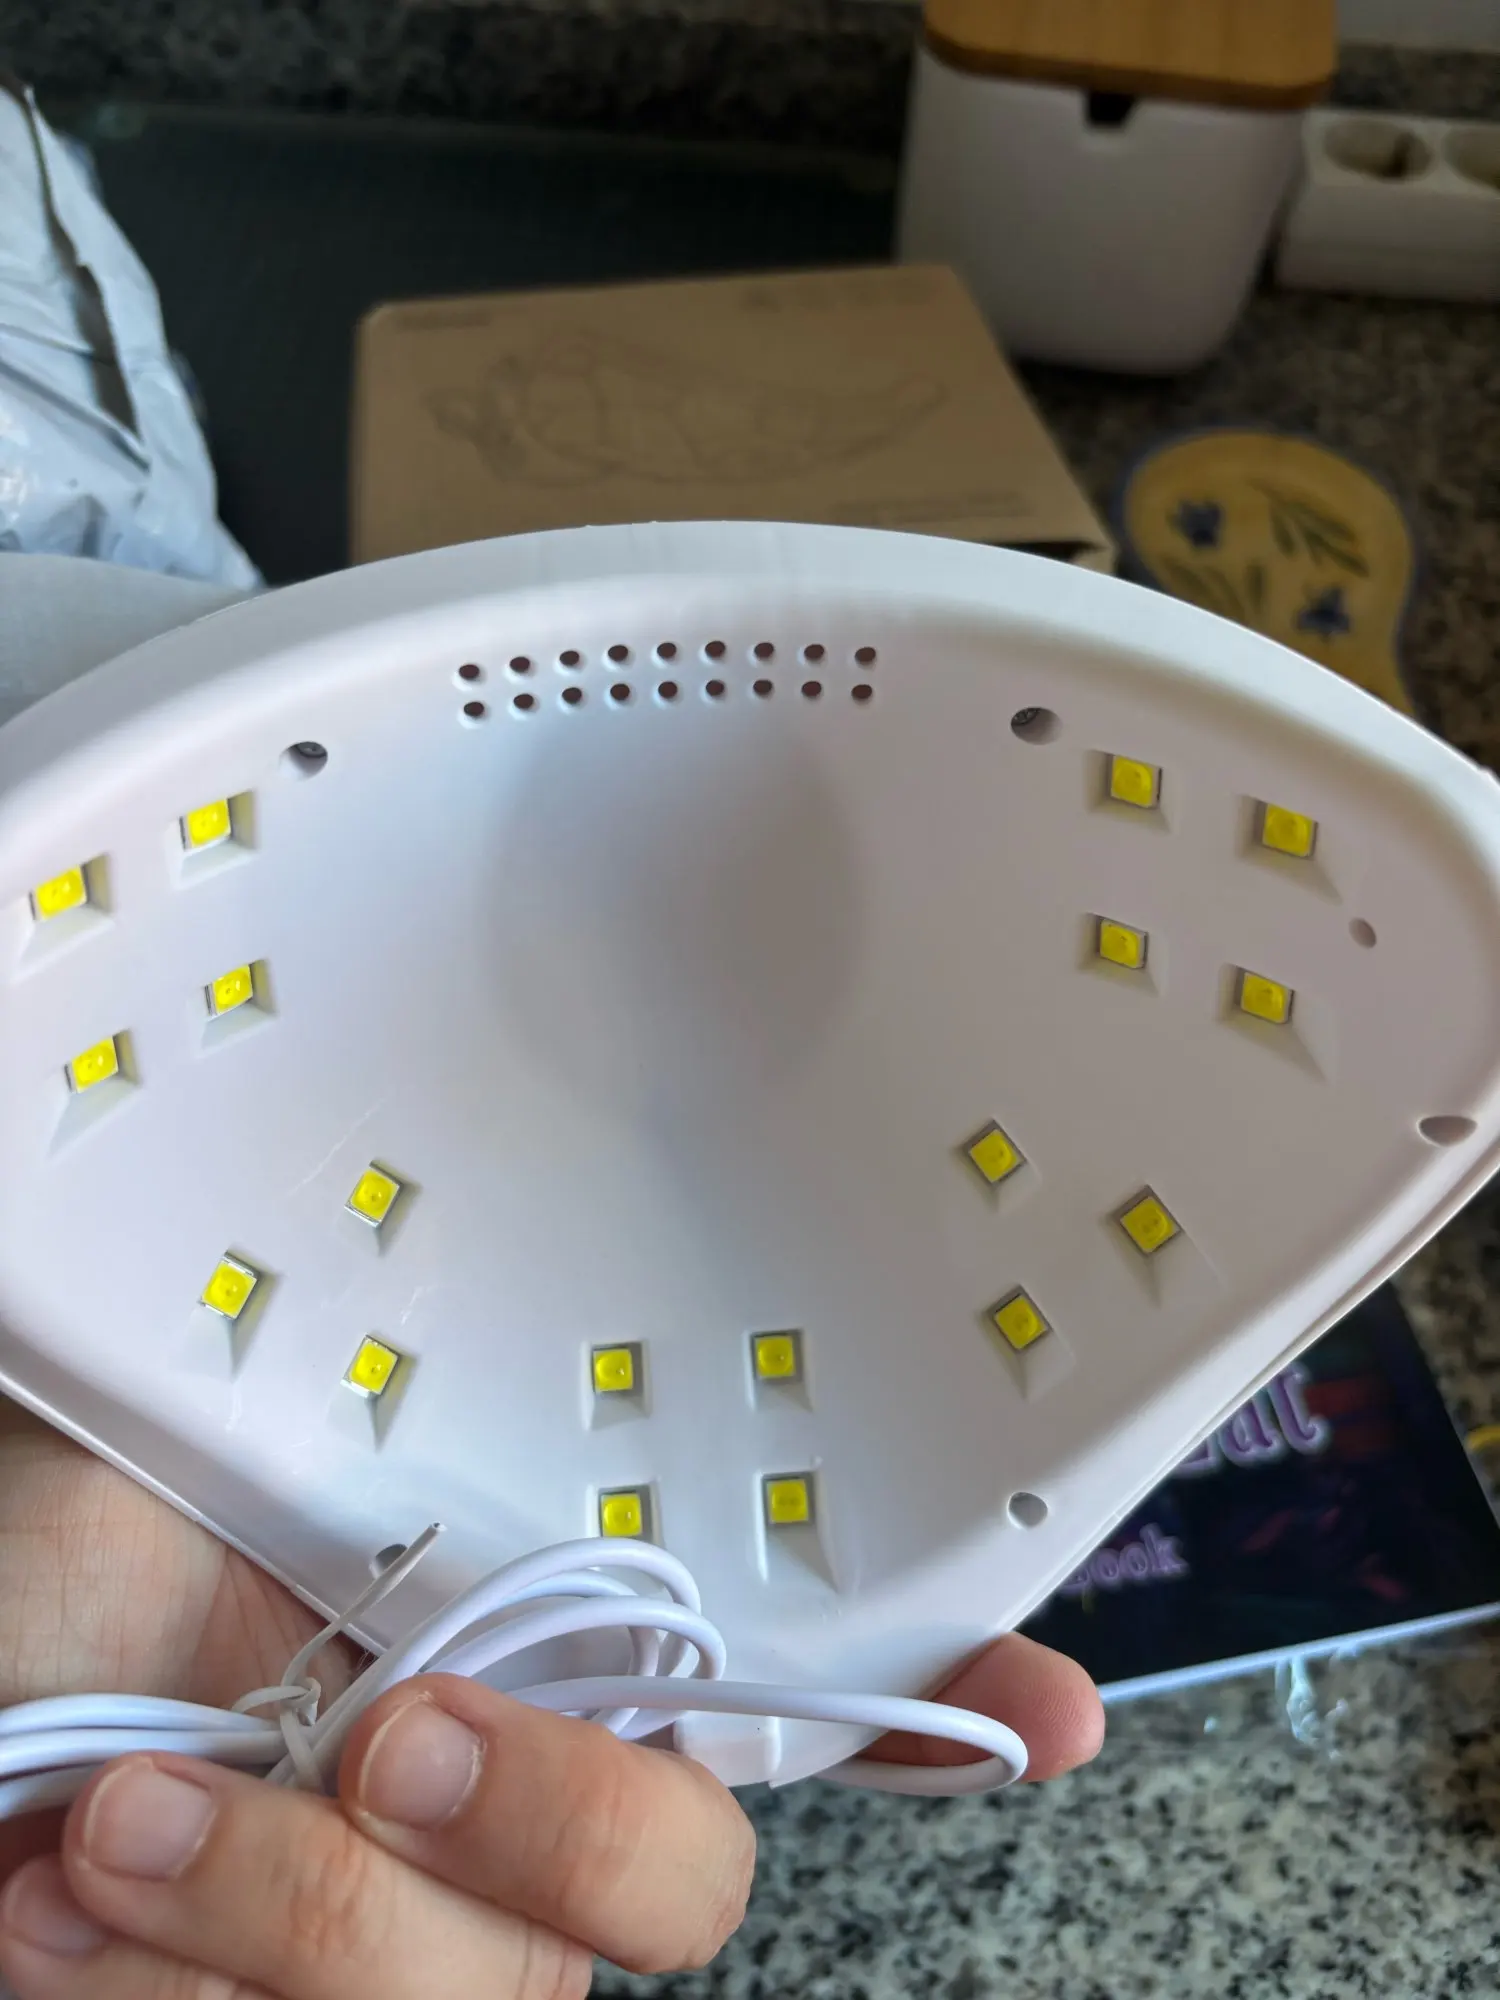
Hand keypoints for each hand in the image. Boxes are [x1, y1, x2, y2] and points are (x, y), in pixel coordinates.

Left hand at [0, 1400, 1101, 1993]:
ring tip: (117, 1828)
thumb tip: (525, 1327)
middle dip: (564, 1822)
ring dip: (303, 1918)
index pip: (763, 1684)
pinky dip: (181, 1981)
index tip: (1044, 1708)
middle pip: (680, 1885)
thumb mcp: (201, 1450)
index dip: (923, 1708)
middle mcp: (481, 1804)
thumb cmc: (31, 1544)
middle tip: (393, 1735)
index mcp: (501, 1633)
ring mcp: (393, 1945)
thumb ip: (383, 1419)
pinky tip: (67, 1904)